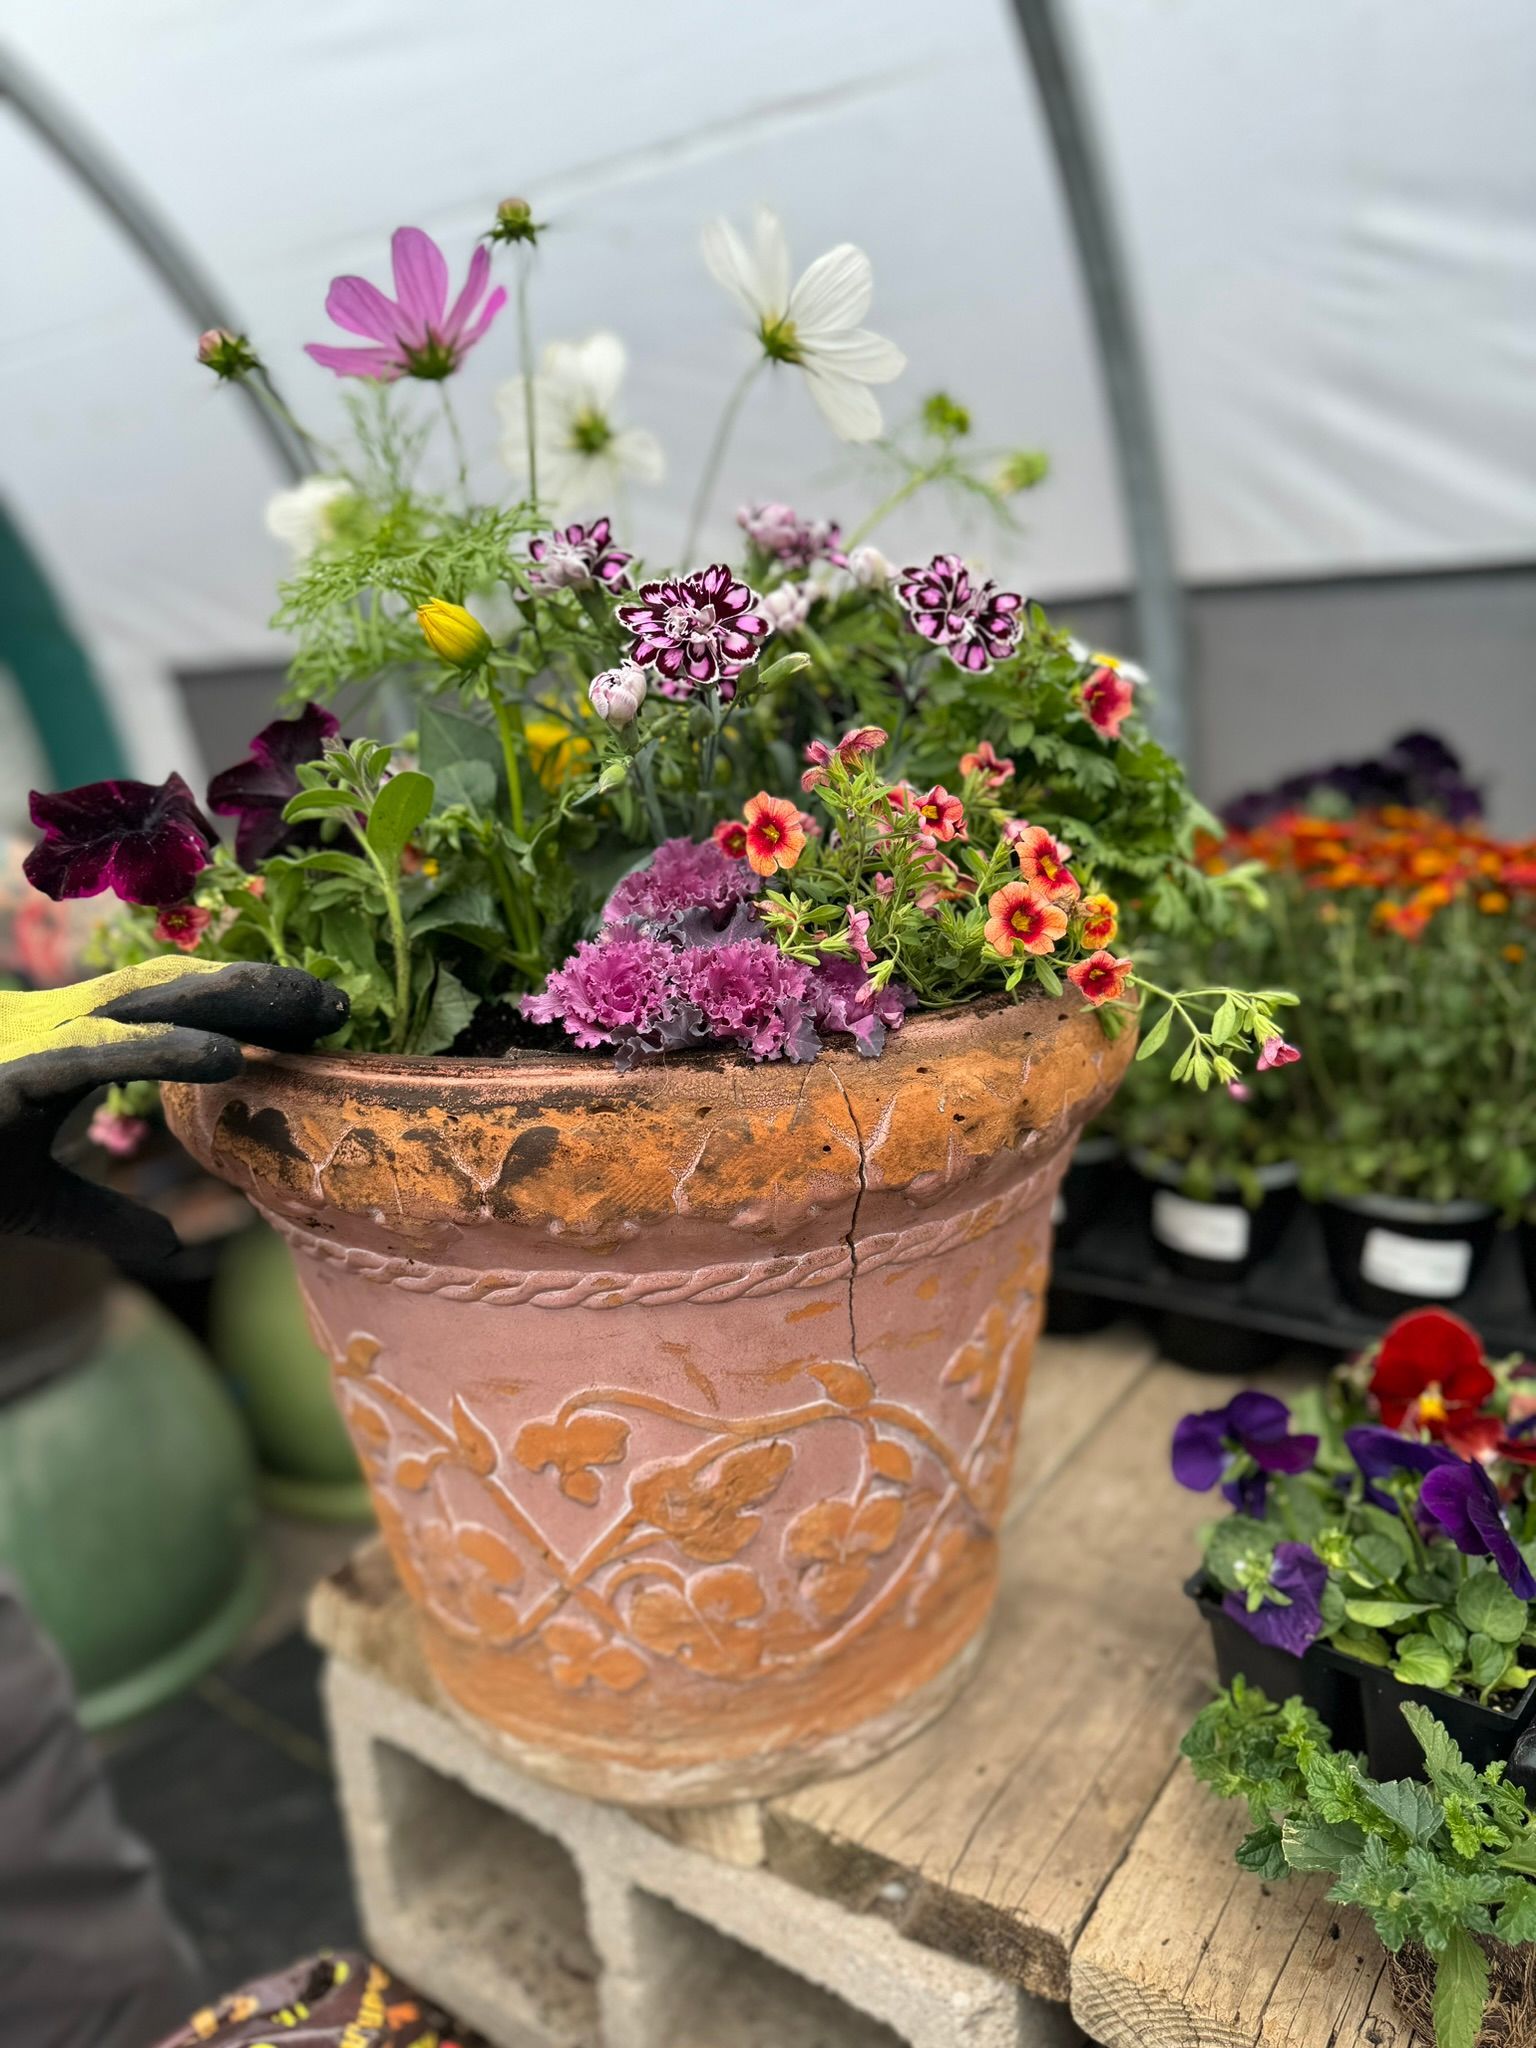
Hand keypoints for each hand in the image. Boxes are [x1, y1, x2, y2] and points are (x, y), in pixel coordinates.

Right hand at [0, 958, 346, 1265]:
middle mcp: (53, 1026)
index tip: (316, 1022)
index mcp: (62, 1042)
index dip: (242, 1008)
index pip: (168, 1006)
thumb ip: (108, 1218)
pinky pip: (94, 1052)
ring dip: (232, 1000)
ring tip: (310, 1010)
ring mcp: (31, 1043)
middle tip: (340, 1005)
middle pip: (173, 990)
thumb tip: (169, 1248)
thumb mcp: (42, 1203)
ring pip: (145, 1001)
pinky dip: (161, 1048)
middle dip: (259, 991)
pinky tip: (225, 1056)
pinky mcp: (8, 1078)